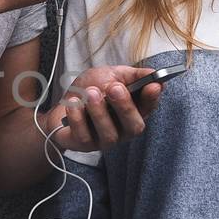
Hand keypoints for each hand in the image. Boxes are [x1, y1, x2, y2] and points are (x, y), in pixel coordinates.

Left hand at [41, 65, 164, 150]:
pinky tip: (73, 103)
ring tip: (90, 93)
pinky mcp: (85, 145)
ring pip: (108, 134)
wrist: (65, 102)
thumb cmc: (91, 89)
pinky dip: (78, 117)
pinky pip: (84, 135)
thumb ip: (132, 75)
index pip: (149, 108)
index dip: (152, 98)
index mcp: (135, 111)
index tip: (152, 85)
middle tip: (114, 88)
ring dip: (99, 111)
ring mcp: (105, 140)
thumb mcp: (112, 75)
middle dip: (125, 107)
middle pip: (133, 126)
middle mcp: (124, 129)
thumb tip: (153, 74)